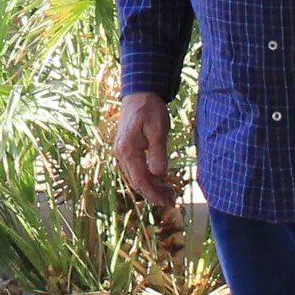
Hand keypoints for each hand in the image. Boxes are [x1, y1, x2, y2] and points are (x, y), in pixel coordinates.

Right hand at [111, 91, 174, 210]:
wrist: (139, 93)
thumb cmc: (149, 108)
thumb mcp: (158, 128)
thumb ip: (158, 152)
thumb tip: (159, 175)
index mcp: (127, 150)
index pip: (140, 180)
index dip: (154, 194)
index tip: (168, 201)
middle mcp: (121, 154)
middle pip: (136, 182)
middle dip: (154, 194)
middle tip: (173, 200)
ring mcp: (123, 152)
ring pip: (136, 177)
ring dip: (152, 187)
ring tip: (169, 192)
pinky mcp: (127, 150)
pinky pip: (136, 170)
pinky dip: (148, 178)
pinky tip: (160, 180)